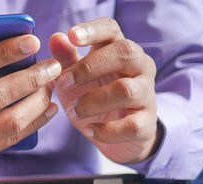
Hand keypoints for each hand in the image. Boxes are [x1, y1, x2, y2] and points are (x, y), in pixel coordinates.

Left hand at [49, 17, 159, 163]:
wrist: (117, 135)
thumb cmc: (93, 96)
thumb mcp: (74, 78)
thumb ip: (65, 59)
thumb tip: (56, 38)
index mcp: (119, 50)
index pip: (112, 29)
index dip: (93, 30)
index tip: (72, 35)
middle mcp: (139, 67)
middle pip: (125, 53)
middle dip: (89, 67)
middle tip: (63, 82)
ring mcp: (147, 94)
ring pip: (126, 90)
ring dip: (92, 101)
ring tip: (72, 111)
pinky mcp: (147, 123)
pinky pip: (131, 125)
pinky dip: (107, 130)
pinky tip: (90, 130)